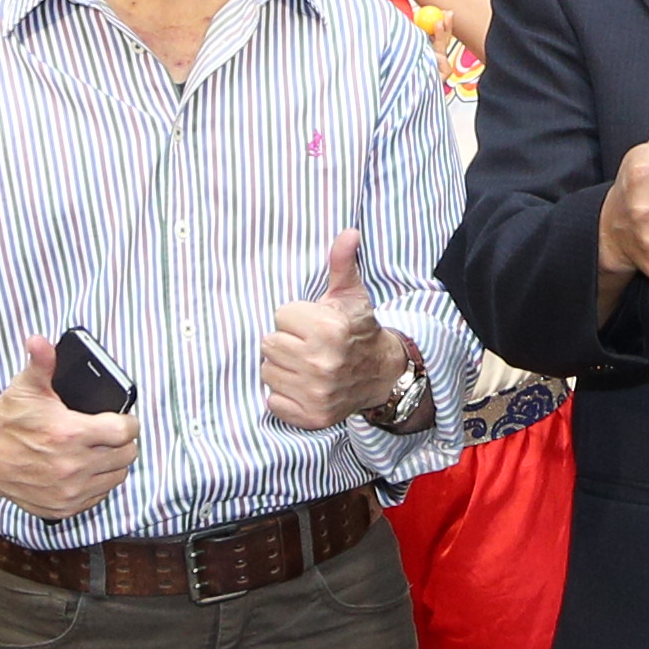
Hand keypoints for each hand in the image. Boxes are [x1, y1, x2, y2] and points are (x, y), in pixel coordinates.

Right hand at [0, 336, 140, 523]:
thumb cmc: (7, 420)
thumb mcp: (26, 387)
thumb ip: (42, 362)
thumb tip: (40, 341)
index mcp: (69, 434)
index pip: (125, 431)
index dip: (128, 422)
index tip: (123, 418)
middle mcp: (72, 467)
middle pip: (126, 455)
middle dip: (122, 441)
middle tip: (110, 433)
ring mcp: (68, 491)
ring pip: (116, 477)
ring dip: (112, 463)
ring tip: (99, 449)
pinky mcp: (63, 508)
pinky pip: (98, 496)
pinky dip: (97, 483)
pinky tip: (85, 468)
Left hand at [264, 230, 402, 430]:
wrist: (381, 374)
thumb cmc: (358, 330)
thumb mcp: (351, 296)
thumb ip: (342, 263)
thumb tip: (348, 232)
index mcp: (329, 329)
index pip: (280, 315)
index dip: (295, 318)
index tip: (314, 324)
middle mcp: (322, 363)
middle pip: (269, 344)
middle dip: (287, 342)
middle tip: (309, 345)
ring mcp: (316, 393)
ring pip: (268, 372)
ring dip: (283, 368)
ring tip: (307, 365)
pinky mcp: (311, 416)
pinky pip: (273, 401)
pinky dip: (285, 396)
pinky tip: (304, 386)